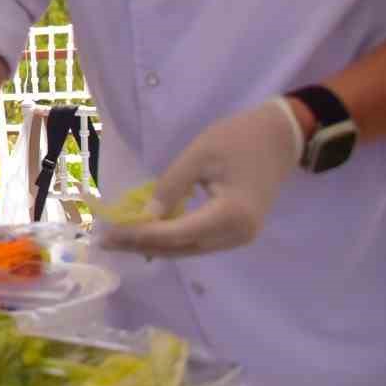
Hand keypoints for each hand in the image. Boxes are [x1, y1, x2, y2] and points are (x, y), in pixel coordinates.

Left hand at [100, 97, 300, 257]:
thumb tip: (144, 216)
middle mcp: (237, 234)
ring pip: (189, 249)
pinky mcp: (237, 231)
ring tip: (120, 238)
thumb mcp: (198, 155)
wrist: (280, 137)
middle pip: (181, 248)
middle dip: (141, 245)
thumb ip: (171, 187)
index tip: (107, 234)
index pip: (175, 233)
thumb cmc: (239, 138)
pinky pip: (199, 241)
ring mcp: (240, 237)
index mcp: (231, 215)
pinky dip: (172, 239)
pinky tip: (147, 232)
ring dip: (154, 245)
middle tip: (105, 240)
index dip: (139, 235)